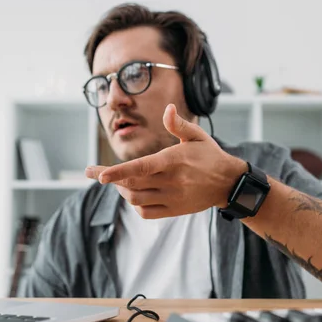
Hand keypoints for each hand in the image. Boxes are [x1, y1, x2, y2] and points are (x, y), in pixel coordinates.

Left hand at [85, 104, 246, 218]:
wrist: (228, 183)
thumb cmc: (209, 155)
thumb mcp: (197, 135)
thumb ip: (179, 124)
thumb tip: (168, 109)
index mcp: (174, 160)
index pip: (141, 167)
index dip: (118, 172)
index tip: (99, 175)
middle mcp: (171, 181)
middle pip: (132, 183)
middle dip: (108, 178)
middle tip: (94, 172)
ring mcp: (172, 198)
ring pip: (136, 199)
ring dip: (121, 190)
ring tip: (115, 181)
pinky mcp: (174, 210)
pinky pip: (146, 212)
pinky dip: (135, 204)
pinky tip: (133, 194)